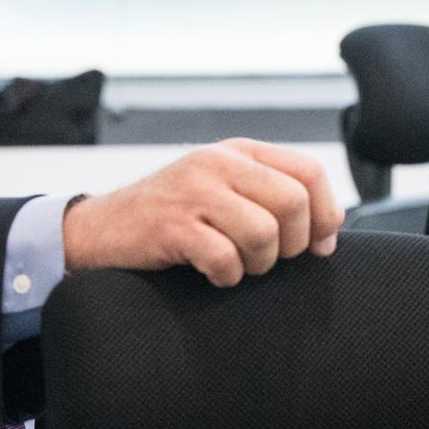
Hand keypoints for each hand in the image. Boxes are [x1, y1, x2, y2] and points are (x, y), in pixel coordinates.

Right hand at [62, 138, 341, 286]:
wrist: (101, 229)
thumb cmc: (173, 218)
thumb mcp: (222, 190)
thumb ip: (271, 197)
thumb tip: (328, 232)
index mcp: (238, 152)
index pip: (309, 171)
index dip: (325, 213)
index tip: (317, 245)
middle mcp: (218, 163)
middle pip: (293, 203)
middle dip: (291, 245)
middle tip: (266, 259)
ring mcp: (194, 191)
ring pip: (264, 233)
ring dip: (258, 264)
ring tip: (236, 265)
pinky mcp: (172, 225)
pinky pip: (226, 258)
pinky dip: (226, 276)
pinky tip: (212, 273)